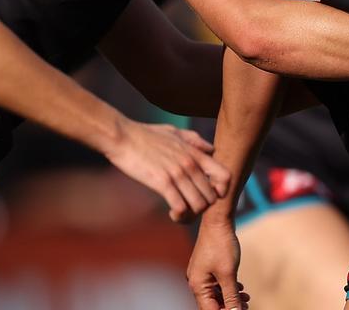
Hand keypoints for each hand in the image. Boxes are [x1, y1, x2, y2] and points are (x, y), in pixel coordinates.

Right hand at [104, 121, 230, 222]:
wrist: (122, 136)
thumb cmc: (145, 134)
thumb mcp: (174, 132)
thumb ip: (194, 141)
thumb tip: (211, 149)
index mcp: (195, 152)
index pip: (225, 176)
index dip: (222, 190)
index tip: (208, 194)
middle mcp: (190, 164)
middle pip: (212, 197)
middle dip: (203, 207)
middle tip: (190, 207)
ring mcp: (177, 173)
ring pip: (199, 205)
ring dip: (191, 214)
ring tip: (181, 212)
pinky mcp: (162, 182)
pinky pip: (181, 208)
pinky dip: (179, 215)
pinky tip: (171, 212)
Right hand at [187, 218, 249, 309]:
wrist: (217, 220)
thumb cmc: (221, 245)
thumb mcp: (229, 274)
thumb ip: (232, 296)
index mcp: (198, 285)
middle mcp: (196, 281)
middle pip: (212, 304)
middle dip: (229, 306)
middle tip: (247, 305)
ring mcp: (201, 273)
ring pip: (215, 294)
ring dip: (230, 297)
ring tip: (246, 297)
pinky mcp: (207, 266)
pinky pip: (216, 283)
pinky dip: (227, 287)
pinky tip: (240, 286)